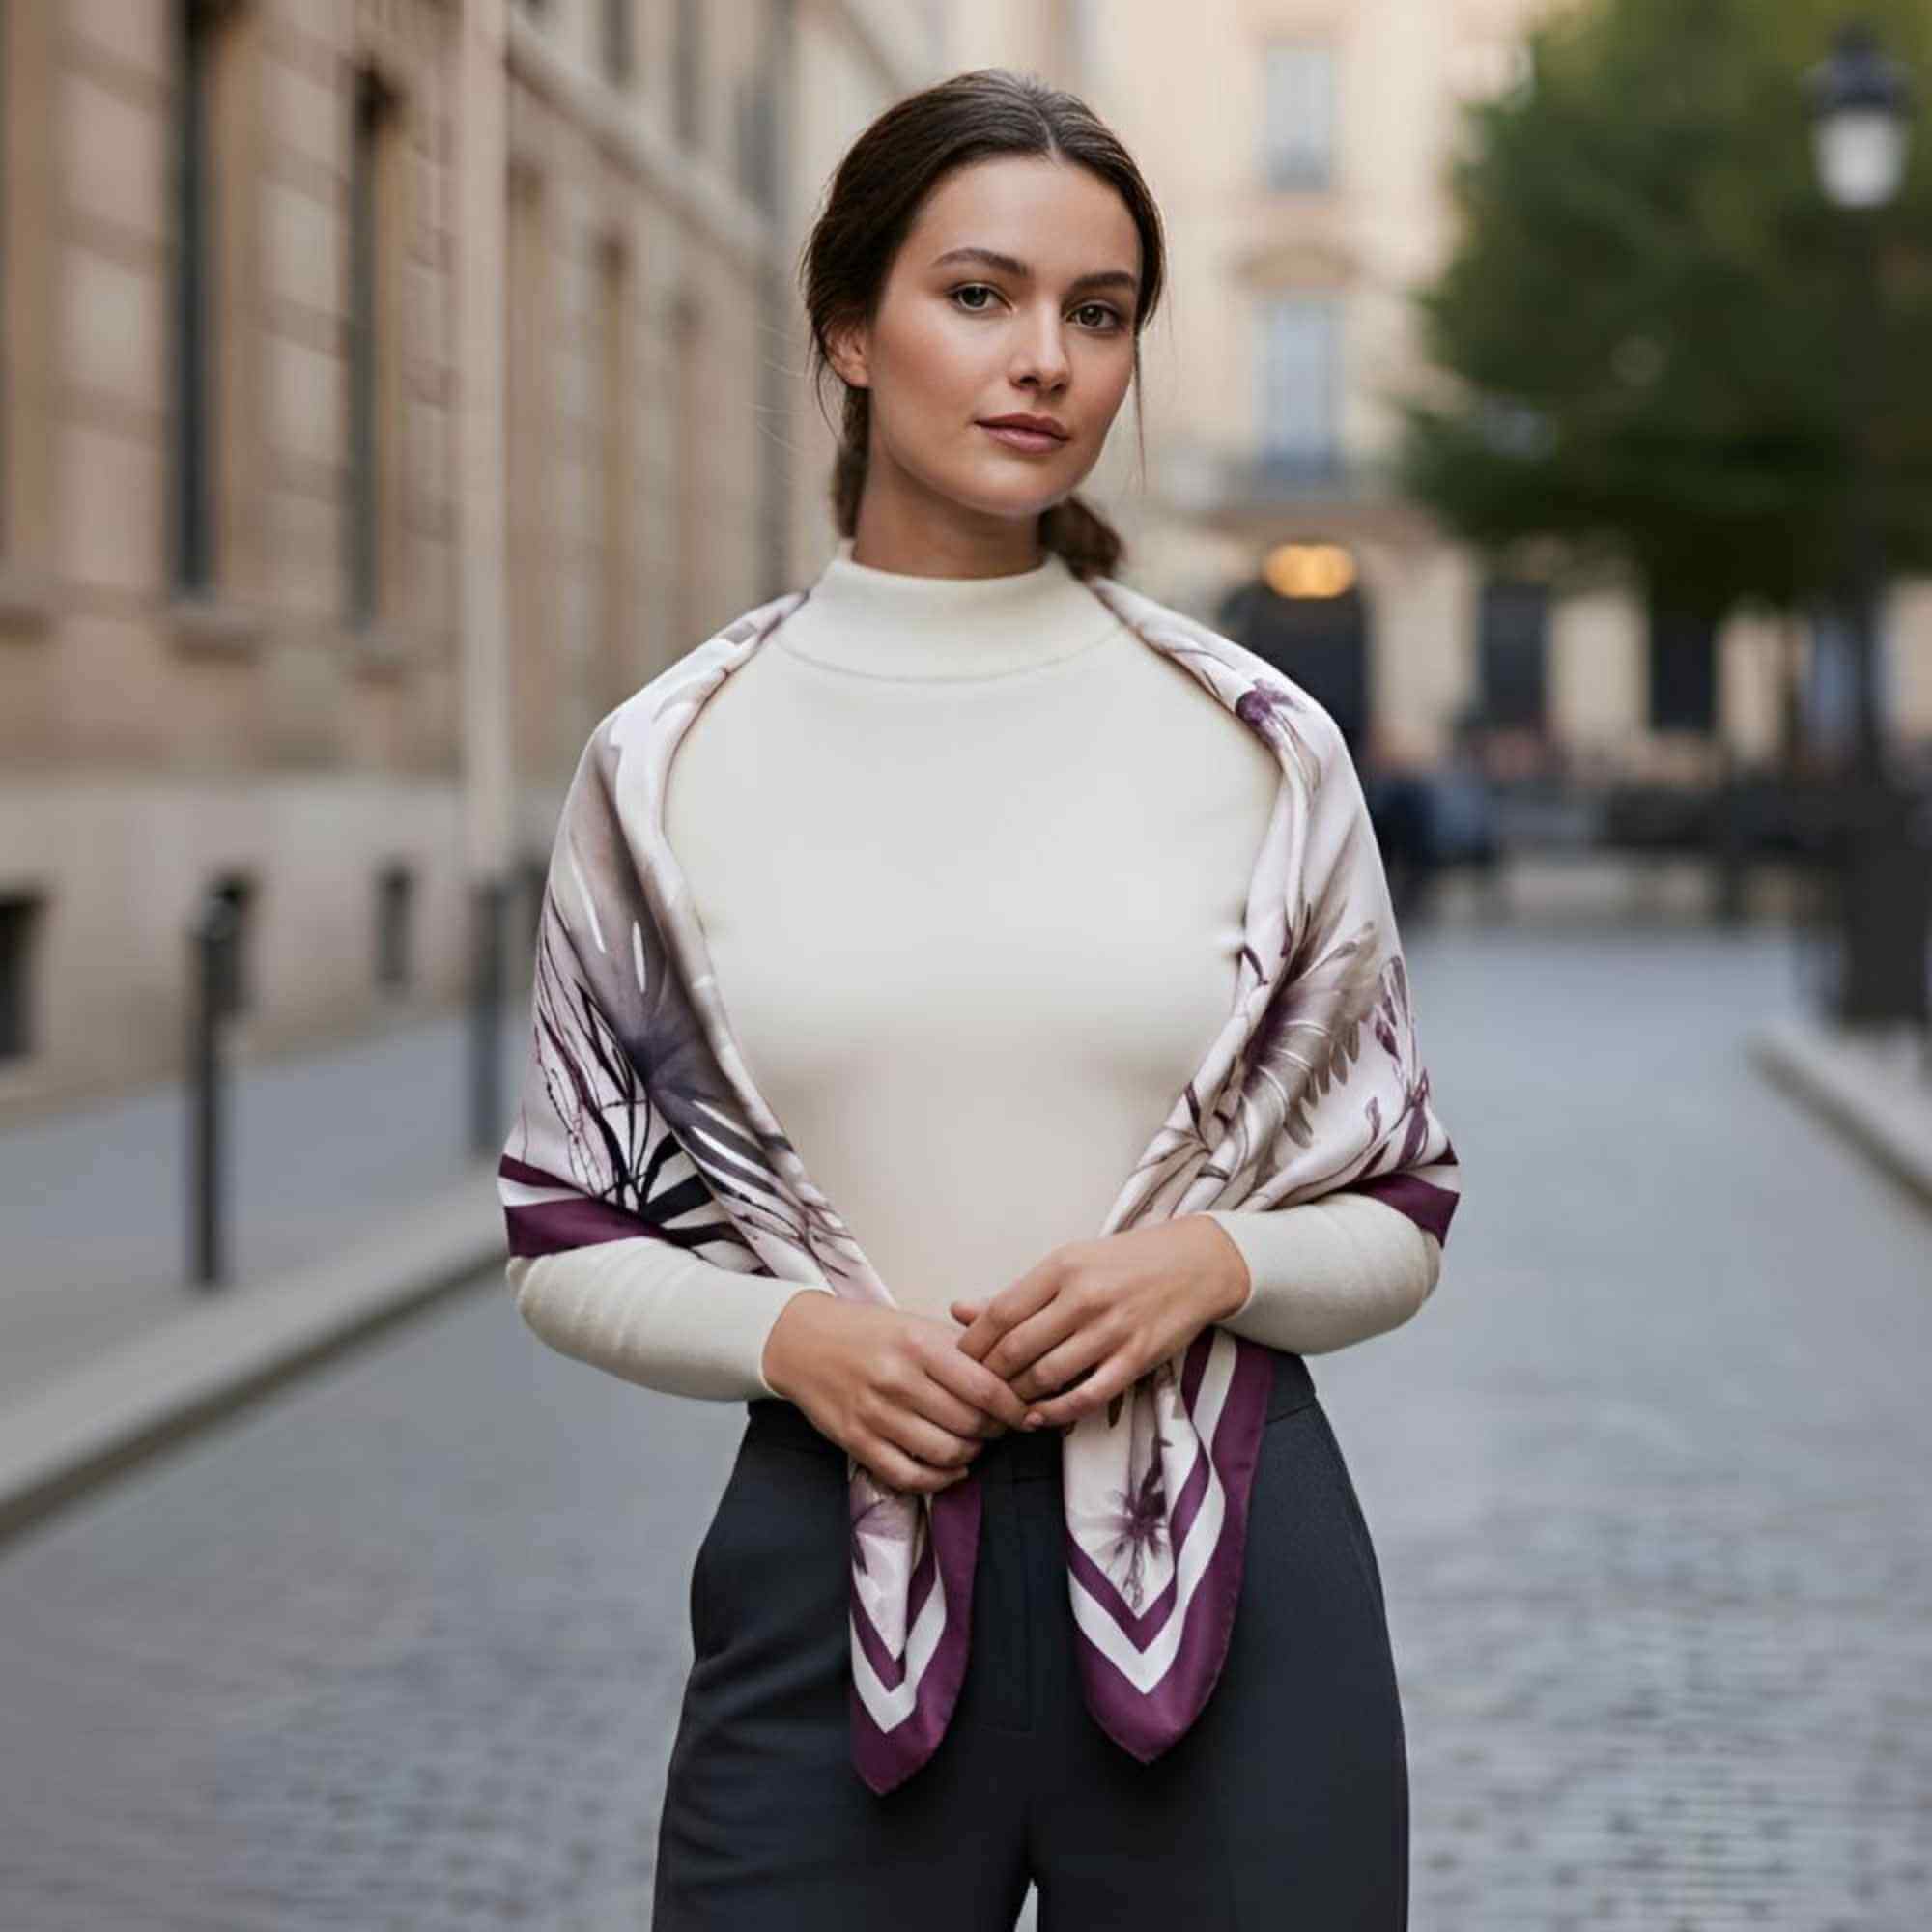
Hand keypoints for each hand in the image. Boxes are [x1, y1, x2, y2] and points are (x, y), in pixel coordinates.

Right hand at [761, 1290, 1032, 1494]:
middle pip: (969, 1424)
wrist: (804, 1341)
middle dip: (994, 1431)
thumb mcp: (917, 1324)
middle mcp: (897, 1379)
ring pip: (945, 1454)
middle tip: (999, 1427)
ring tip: (974, 1443)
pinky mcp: (856, 1441)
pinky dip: (939, 1480)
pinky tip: (951, 1469)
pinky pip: (909, 1476)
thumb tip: (1013, 1378)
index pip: (985, 1388)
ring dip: (970, 1455)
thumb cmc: (870, 1332)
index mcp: (918, 1344)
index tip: (1025, 1414)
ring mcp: (874, 1414)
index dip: (1014, 1408)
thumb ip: (962, 1348)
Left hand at [948, 1216, 1250, 1430]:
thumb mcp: (1069, 1263)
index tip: (958, 1363)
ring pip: (1047, 1376)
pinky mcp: (1136, 1359)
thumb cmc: (1124, 1263)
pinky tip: (1038, 1417)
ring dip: (1018, 1398)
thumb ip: (1016, 1294)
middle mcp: (1085, 1297)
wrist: (1196, 1264)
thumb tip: (958, 1311)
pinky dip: (1056, 1413)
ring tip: (1003, 1406)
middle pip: (1017, 1350)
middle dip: (989, 1377)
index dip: (972, 1345)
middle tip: (975, 1392)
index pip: (1000, 1314)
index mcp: (1062, 1267)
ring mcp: (1112, 1330)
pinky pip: (1087, 1396)